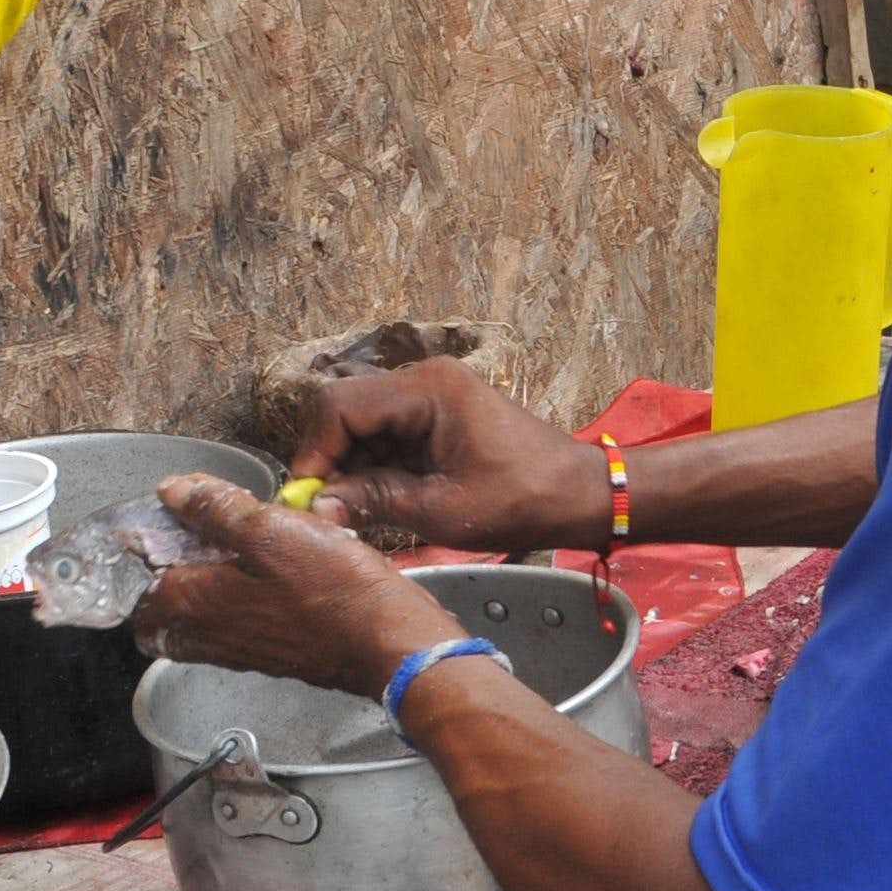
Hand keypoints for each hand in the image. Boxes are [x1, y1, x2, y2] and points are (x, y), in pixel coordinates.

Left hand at [131, 476, 461, 698]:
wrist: (389, 644)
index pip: (137, 574)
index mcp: (193, 601)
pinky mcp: (268, 656)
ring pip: (190, 625)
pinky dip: (229, 609)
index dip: (142, 541)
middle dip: (159, 578)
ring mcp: (236, 651)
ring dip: (195, 593)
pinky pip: (227, 632)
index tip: (164, 515)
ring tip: (227, 557)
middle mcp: (205, 634)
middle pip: (153, 612)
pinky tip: (264, 581)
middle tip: (189, 539)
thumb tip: (175, 491)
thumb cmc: (336, 590)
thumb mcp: (274, 530)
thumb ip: (217, 509)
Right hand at [289, 357, 600, 551]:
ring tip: (366, 510)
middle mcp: (425, 379)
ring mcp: (432, 394)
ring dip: (355, 468)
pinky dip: (379, 466)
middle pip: (346, 411)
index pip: (338, 406)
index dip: (315, 452)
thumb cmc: (523, 500)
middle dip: (334, 462)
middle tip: (335, 510)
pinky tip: (389, 499)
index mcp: (428, 389)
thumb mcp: (441, 510)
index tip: (311, 498)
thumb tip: (314, 508)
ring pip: (363, 425)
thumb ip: (373, 501)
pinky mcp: (438, 414)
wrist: (580, 495)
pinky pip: (388, 434)